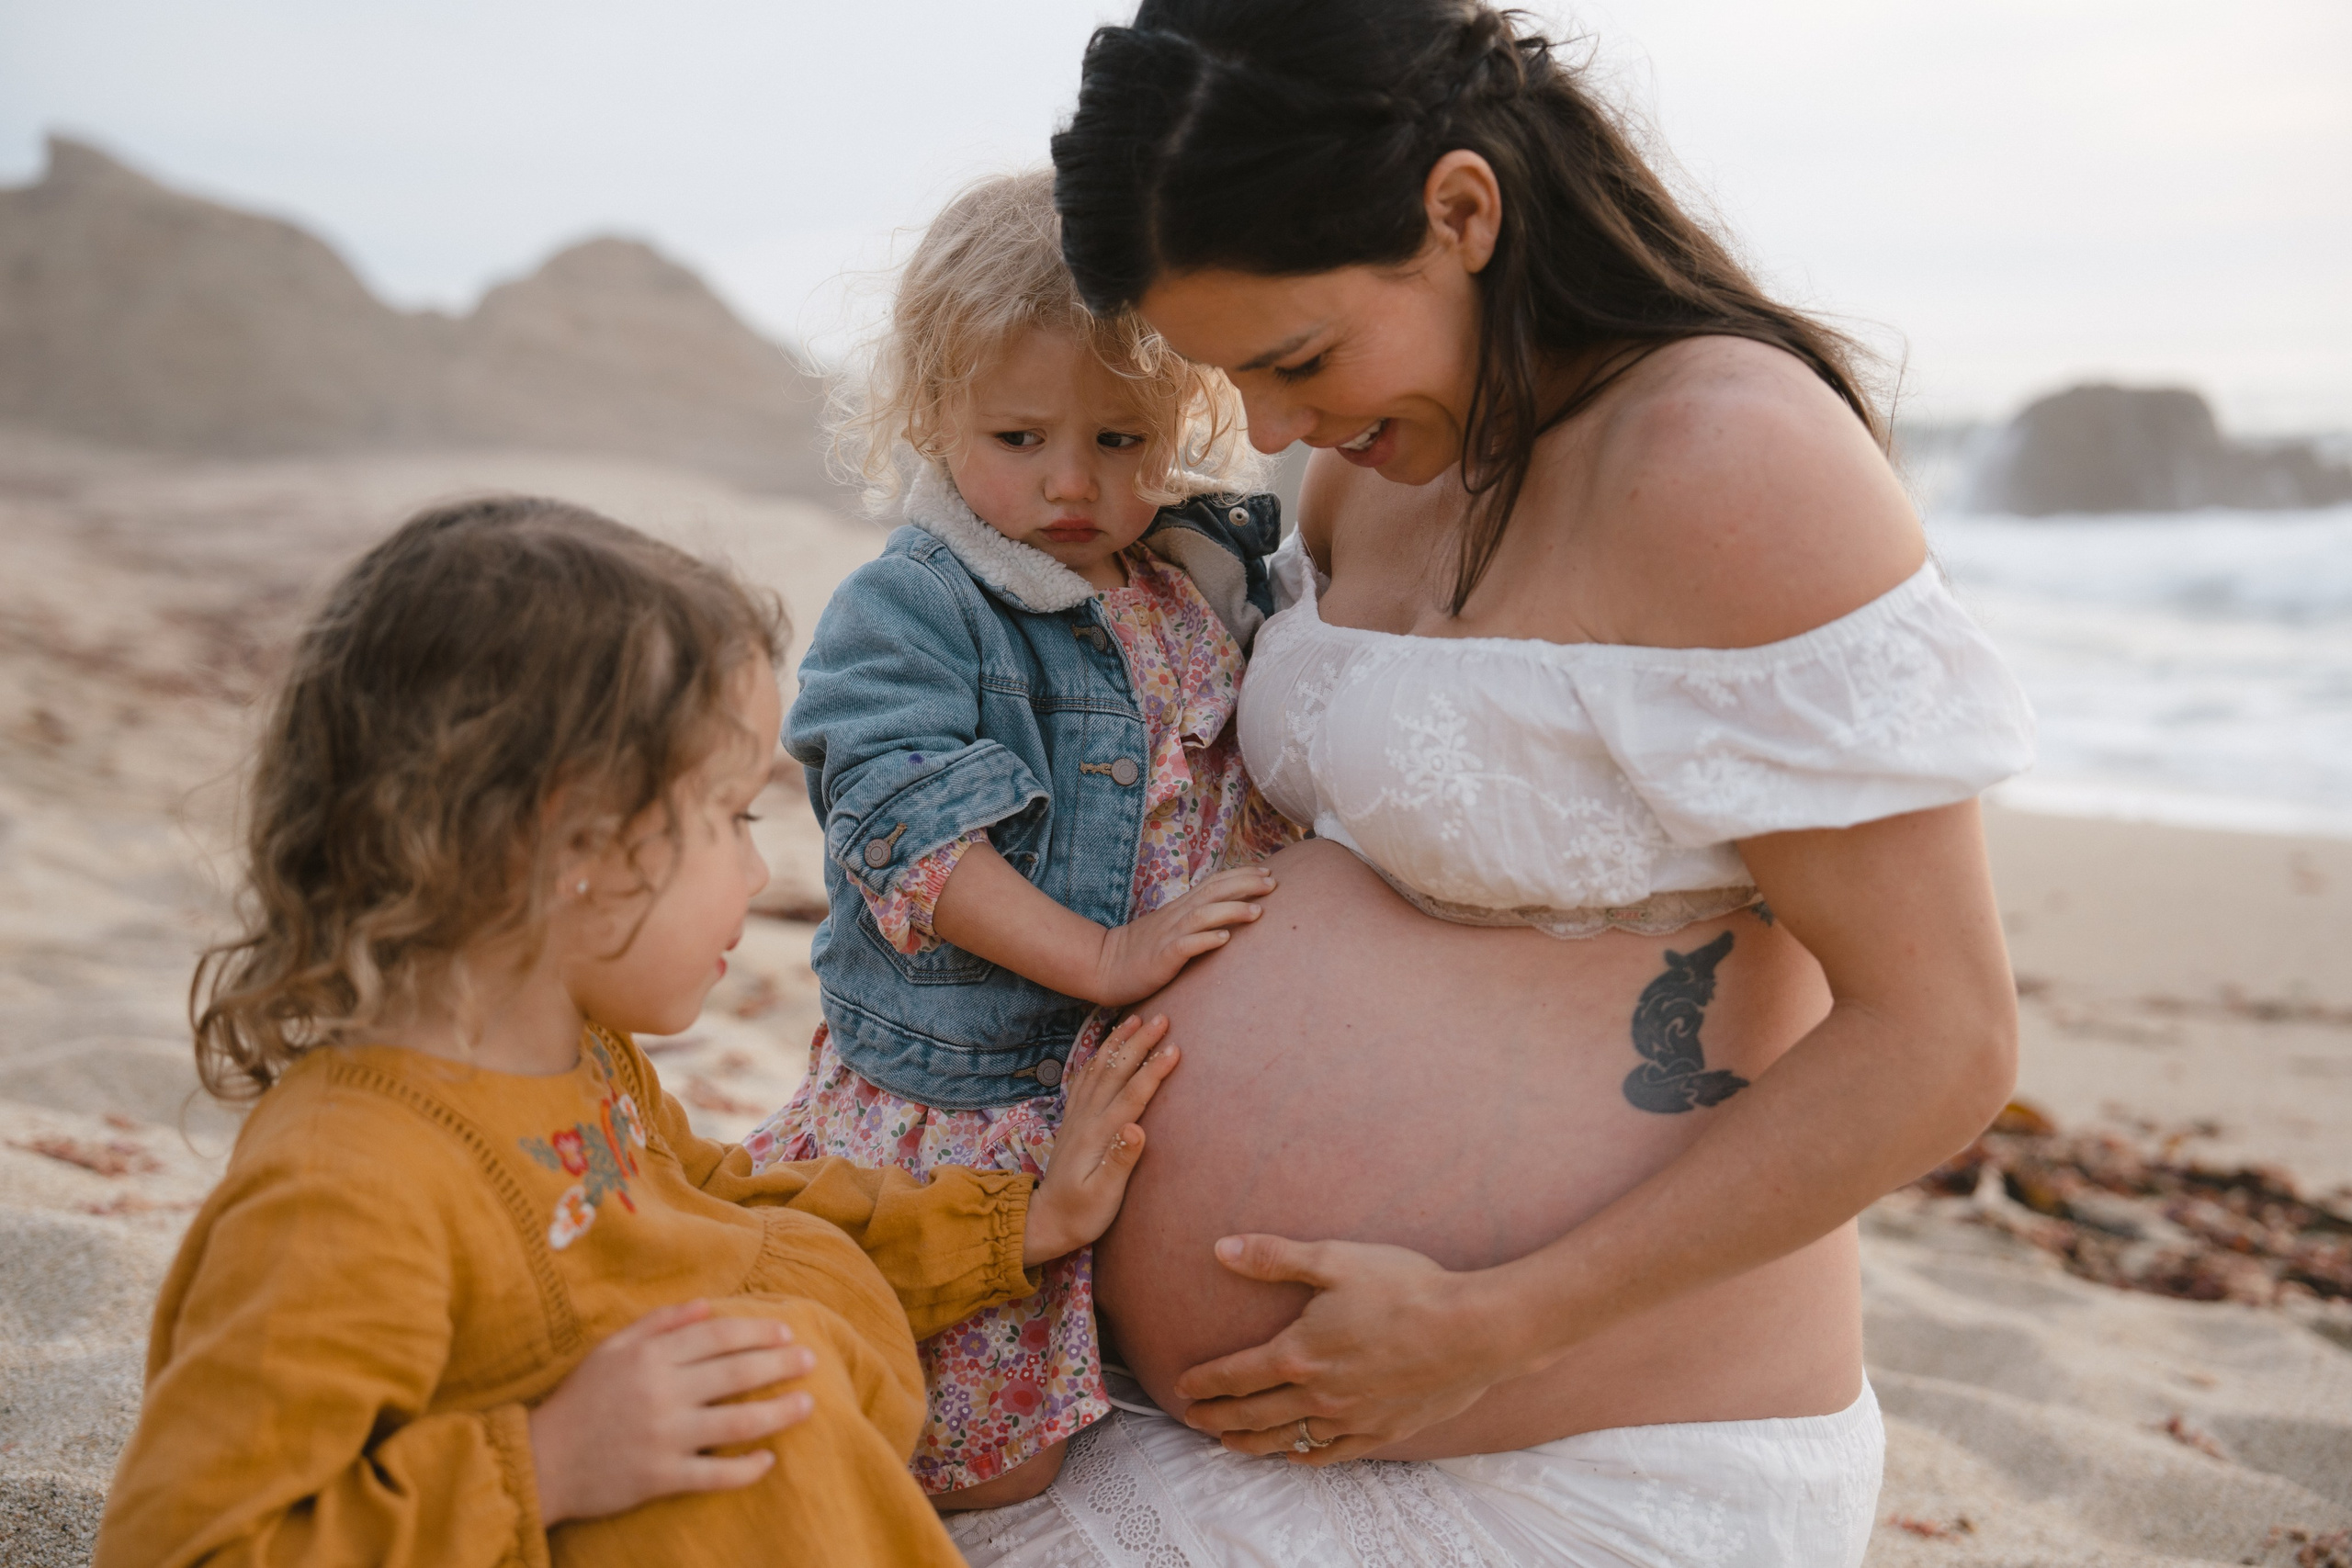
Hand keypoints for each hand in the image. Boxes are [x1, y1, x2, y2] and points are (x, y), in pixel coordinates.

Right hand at [527, 1300, 816, 1524]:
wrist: (540, 1460)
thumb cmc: (579, 1400)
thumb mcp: (610, 1349)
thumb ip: (658, 1322)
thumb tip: (706, 1305)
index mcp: (650, 1356)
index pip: (719, 1336)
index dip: (758, 1332)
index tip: (787, 1331)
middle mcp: (661, 1392)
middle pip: (737, 1374)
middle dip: (781, 1364)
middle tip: (811, 1360)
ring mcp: (663, 1437)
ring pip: (737, 1423)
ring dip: (779, 1413)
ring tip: (807, 1405)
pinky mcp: (660, 1477)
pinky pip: (715, 1474)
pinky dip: (747, 1468)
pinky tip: (769, 1459)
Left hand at [1022, 1013, 1178, 1266]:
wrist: (1046, 1220)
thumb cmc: (1081, 1214)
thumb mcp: (1103, 1195)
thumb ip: (1120, 1161)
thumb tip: (1137, 1129)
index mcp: (1098, 1135)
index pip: (1132, 1095)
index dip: (1154, 1070)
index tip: (1175, 1047)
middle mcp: (1086, 1119)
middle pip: (1115, 1071)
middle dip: (1139, 1042)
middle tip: (1161, 1017)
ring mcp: (1077, 1117)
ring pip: (1099, 1069)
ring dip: (1118, 1042)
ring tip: (1135, 1019)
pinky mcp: (1073, 1121)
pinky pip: (1083, 1079)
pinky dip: (1096, 1057)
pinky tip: (1104, 1046)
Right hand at [1088, 866, 1275, 1005]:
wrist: (1104, 966)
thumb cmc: (1142, 951)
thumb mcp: (1172, 929)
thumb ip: (1196, 919)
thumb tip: (1229, 915)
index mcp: (1181, 908)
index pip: (1214, 882)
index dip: (1241, 875)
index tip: (1268, 872)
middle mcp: (1177, 916)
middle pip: (1213, 891)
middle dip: (1245, 884)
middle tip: (1273, 883)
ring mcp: (1168, 935)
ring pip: (1202, 915)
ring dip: (1231, 910)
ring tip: (1258, 912)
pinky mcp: (1161, 957)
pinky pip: (1185, 945)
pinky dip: (1206, 940)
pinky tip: (1225, 939)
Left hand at [1172, 1235, 1529, 1463]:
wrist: (1473, 1330)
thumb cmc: (1405, 1288)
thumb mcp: (1334, 1260)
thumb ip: (1273, 1257)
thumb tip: (1220, 1249)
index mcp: (1299, 1353)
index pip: (1236, 1374)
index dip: (1205, 1382)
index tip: (1182, 1388)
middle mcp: (1318, 1393)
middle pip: (1253, 1414)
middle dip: (1218, 1418)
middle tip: (1193, 1420)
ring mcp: (1351, 1417)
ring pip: (1288, 1439)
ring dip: (1252, 1443)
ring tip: (1230, 1444)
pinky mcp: (1384, 1430)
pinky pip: (1333, 1453)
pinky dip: (1306, 1456)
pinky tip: (1297, 1456)